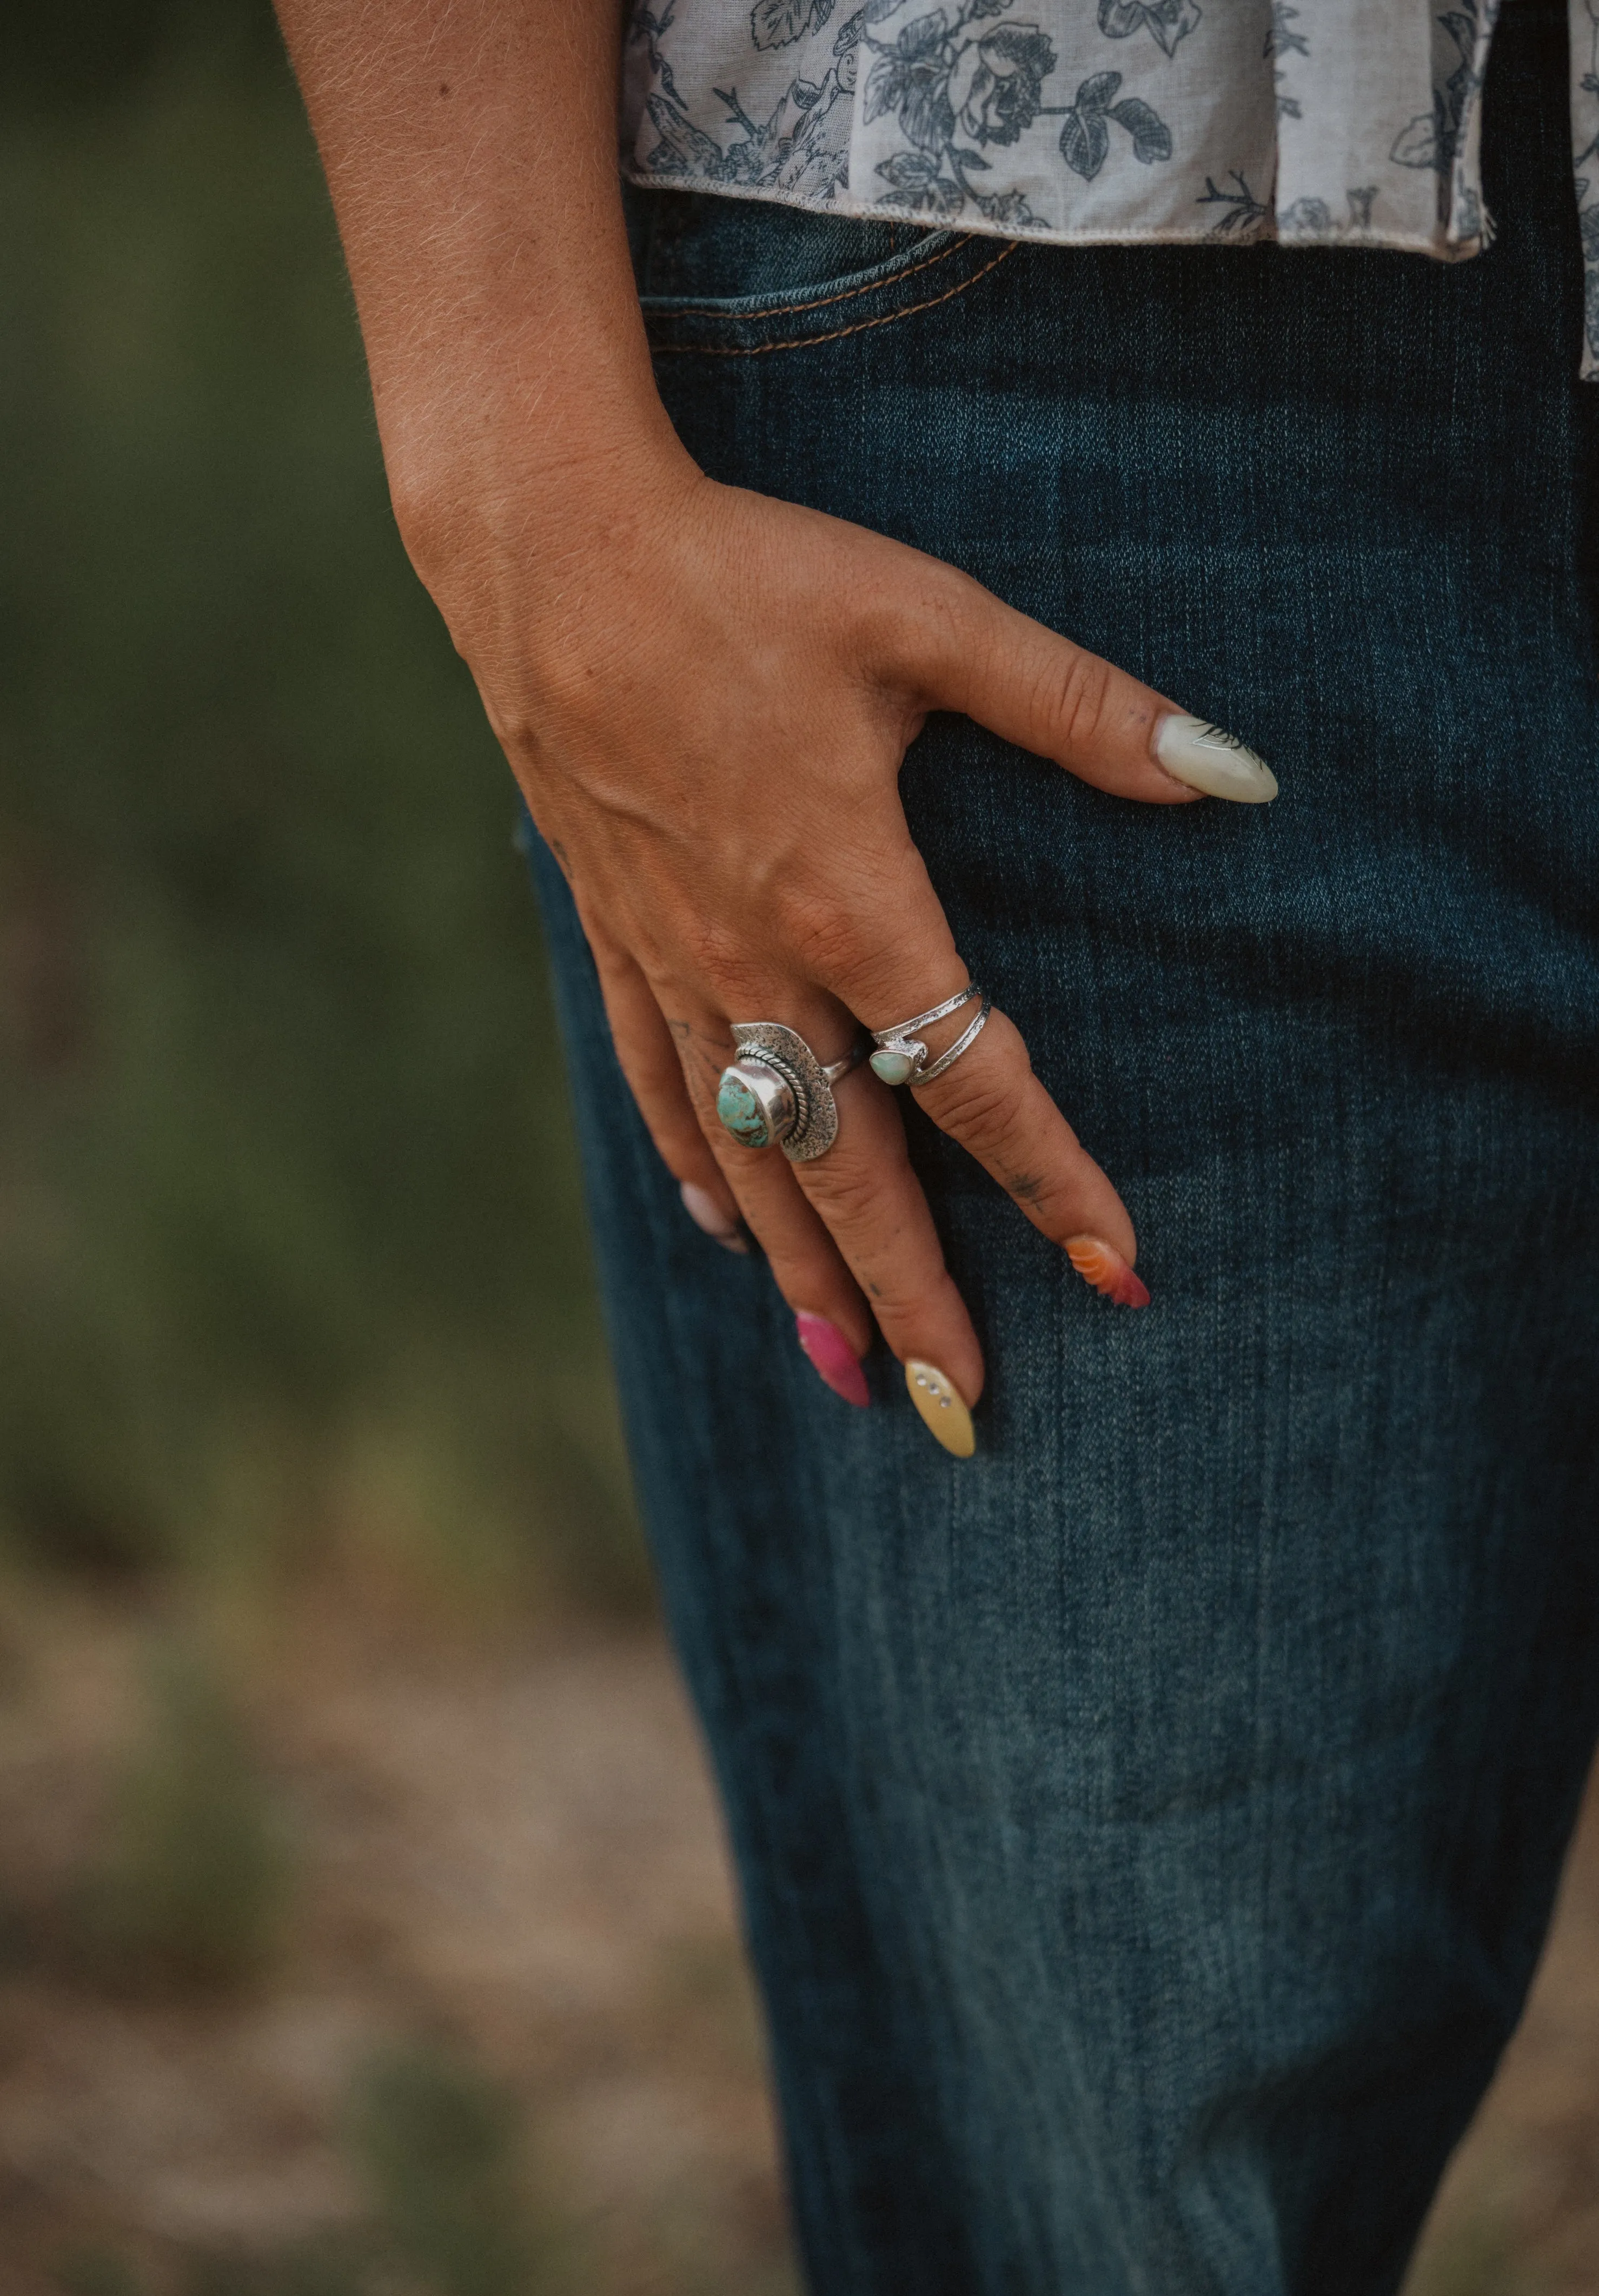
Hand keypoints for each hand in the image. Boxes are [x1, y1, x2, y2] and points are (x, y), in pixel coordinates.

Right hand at [412, 449, 1269, 1437]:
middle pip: (849, 1170)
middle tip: (956, 1408)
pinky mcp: (613, 936)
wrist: (545, 547)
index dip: (1052, 1180)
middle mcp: (754, 964)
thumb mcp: (928, 619)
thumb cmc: (744, 574)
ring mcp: (672, 962)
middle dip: (909, 1297)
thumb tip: (1231, 769)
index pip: (971, 1079)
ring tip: (848, 1373)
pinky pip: (659, 1087)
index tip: (1117, 1271)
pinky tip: (722, 1232)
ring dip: (805, 1272)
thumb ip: (1081, 707)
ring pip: (751, 1155)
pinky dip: (701, 1172)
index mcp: (846, 899)